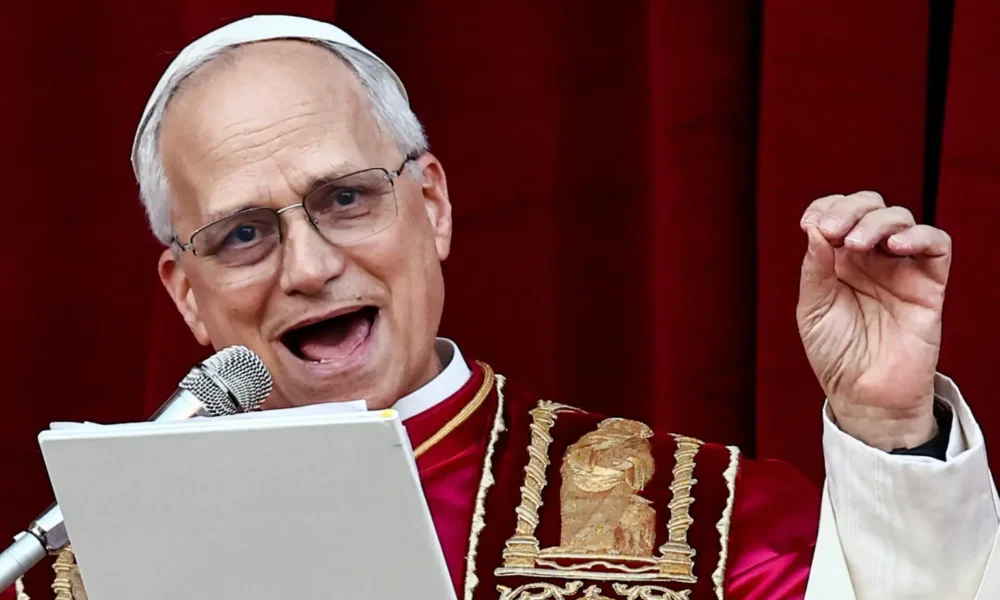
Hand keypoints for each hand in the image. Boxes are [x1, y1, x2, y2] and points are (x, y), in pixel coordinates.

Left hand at [796, 191, 951, 449]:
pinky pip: (937, 245)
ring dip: (877, 221)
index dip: (827, 207)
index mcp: (838, 260)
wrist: (864, 395)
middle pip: (870, 206)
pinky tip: (895, 247)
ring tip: (857, 244)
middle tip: (834, 231)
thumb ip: (814, 268)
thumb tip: (814, 227)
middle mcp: (870, 258)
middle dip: (850, 208)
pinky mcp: (929, 284)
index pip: (838, 212)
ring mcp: (900, 268)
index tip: (812, 223)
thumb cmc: (835, 355)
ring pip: (901, 218)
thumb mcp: (812, 308)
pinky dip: (919, 235)